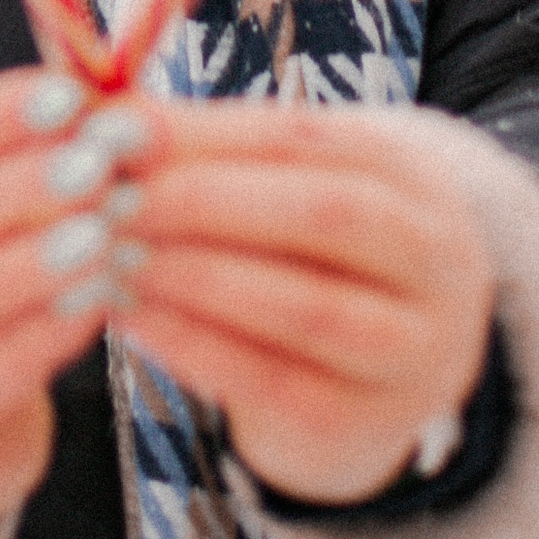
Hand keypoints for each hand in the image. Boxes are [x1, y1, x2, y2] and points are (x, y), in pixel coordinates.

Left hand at [106, 98, 494, 505]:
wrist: (381, 378)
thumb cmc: (310, 257)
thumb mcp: (284, 190)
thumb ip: (207, 151)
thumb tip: (103, 113)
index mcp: (410, 176)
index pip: (307, 137)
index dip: (205, 132)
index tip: (114, 129)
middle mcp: (435, 260)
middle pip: (324, 215)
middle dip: (202, 201)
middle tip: (106, 196)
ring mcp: (413, 351)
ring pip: (306, 306)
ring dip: (193, 275)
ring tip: (109, 255)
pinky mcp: (366, 425)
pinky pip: (275, 384)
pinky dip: (192, 346)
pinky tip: (131, 318)